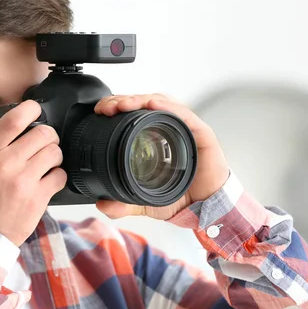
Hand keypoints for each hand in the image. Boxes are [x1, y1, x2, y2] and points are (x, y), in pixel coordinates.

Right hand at [0, 100, 66, 245]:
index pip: (13, 120)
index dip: (30, 109)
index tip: (35, 109)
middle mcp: (4, 163)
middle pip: (42, 133)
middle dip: (47, 135)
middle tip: (45, 141)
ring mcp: (22, 181)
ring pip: (54, 152)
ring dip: (53, 154)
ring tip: (48, 160)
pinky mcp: (37, 198)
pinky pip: (59, 176)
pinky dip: (57, 175)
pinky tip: (49, 179)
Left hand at [94, 94, 229, 220]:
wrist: (207, 209)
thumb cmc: (182, 198)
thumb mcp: (145, 202)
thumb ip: (123, 204)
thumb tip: (102, 205)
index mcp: (154, 139)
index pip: (133, 114)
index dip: (116, 107)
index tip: (100, 110)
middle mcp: (169, 129)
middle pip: (143, 104)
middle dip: (123, 100)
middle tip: (107, 106)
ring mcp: (184, 129)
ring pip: (161, 103)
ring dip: (140, 100)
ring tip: (124, 103)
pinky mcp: (201, 133)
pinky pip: (184, 115)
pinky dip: (168, 107)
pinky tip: (152, 104)